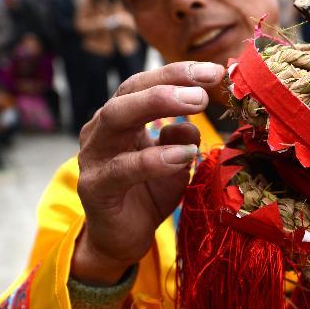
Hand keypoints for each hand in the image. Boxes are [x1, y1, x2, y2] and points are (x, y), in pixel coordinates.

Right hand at [72, 61, 225, 284]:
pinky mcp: (95, 188)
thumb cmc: (149, 191)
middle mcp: (103, 129)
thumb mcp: (176, 159)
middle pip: (129, 91)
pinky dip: (155, 159)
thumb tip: (191, 123)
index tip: (215, 70)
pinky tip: (184, 156)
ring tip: (196, 104)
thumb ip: (183, 137)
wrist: (123, 238)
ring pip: (116, 118)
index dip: (179, 73)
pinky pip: (122, 168)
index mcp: (122, 116)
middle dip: (168, 81)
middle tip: (204, 85)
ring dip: (158, 104)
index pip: (146, 83)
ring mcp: (94, 156)